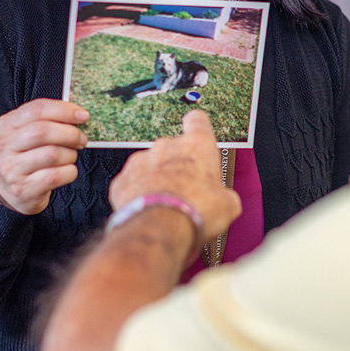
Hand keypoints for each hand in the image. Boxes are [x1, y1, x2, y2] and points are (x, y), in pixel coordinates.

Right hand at [0, 99, 88, 214]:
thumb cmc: (27, 156)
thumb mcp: (29, 134)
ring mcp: (11, 169)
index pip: (36, 109)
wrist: (11, 191)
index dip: (64, 110)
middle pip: (42, 131)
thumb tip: (79, 114)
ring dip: (70, 154)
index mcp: (7, 125)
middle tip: (82, 139)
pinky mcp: (23, 189)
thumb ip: (49, 120)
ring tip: (71, 156)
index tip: (83, 115)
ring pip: (51, 154)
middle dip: (70, 133)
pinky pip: (55, 176)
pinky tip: (68, 171)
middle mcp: (5, 146)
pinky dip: (69, 172)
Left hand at [110, 110, 240, 242]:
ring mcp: (141, 162)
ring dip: (157, 181)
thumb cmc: (193, 212)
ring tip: (167, 206)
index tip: (200, 134)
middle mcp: (166, 147)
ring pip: (150, 167)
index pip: (198, 121)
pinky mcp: (122, 181)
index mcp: (197, 145)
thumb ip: (224, 193)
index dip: (199, 128)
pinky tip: (149, 212)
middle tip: (187, 191)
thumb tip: (225, 201)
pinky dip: (138, 196)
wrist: (158, 230)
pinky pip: (132, 184)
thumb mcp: (227, 205)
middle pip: (173, 149)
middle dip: (179, 167)